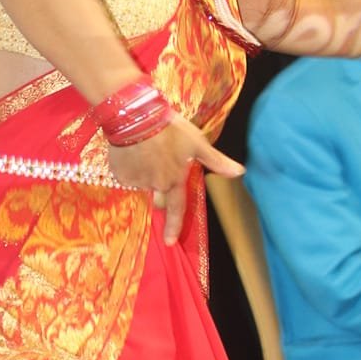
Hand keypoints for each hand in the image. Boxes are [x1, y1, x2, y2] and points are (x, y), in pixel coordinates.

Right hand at [108, 117, 242, 246]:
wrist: (136, 117)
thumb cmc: (171, 129)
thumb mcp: (197, 143)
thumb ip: (216, 161)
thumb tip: (240, 172)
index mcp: (174, 180)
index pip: (176, 209)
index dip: (173, 227)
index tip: (170, 242)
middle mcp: (155, 185)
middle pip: (158, 198)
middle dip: (160, 191)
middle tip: (160, 166)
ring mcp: (136, 181)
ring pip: (142, 184)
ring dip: (145, 174)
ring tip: (146, 151)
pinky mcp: (120, 174)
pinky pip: (127, 176)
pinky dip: (130, 168)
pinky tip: (132, 152)